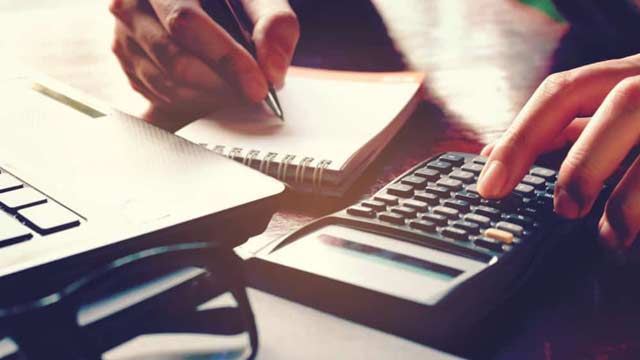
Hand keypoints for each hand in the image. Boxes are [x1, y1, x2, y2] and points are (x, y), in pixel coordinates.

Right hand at [109, 0, 298, 124]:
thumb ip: (274, 23)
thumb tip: (273, 70)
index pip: (187, 24)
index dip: (227, 60)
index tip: (259, 87)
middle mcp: (132, 2)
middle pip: (176, 61)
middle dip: (223, 85)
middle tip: (255, 92)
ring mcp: (124, 31)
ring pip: (168, 83)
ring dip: (211, 94)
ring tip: (238, 84)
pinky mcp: (125, 58)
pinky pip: (161, 93)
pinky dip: (195, 96)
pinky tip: (215, 82)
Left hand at [477, 54, 639, 252]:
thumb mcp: (612, 111)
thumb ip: (564, 128)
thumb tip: (495, 153)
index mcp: (628, 72)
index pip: (563, 92)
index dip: (520, 137)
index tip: (488, 184)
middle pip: (622, 104)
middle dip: (583, 162)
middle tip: (564, 209)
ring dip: (628, 199)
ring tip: (609, 236)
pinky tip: (636, 232)